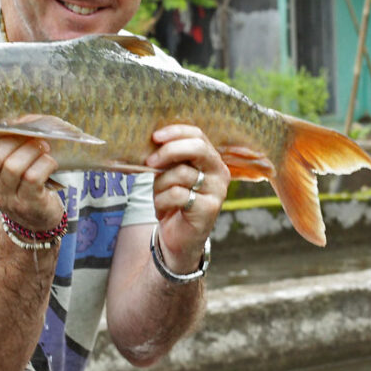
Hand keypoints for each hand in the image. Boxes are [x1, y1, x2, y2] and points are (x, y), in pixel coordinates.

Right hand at [0, 124, 63, 231]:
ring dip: (32, 151)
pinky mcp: (26, 204)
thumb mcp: (10, 162)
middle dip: (16, 141)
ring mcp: (5, 197)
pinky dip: (44, 164)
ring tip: (44, 148)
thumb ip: (9, 141)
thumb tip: (20, 122)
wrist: (38, 217)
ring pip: (13, 166)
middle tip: (33, 138)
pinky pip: (32, 177)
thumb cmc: (24, 182)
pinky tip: (50, 163)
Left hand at [144, 124, 228, 273]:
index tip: (155, 136)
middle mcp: (219, 172)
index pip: (197, 135)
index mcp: (211, 159)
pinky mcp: (209, 208)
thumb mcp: (170, 174)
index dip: (176, 132)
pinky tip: (162, 209)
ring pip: (180, 173)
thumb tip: (154, 141)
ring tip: (159, 196)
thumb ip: (169, 158)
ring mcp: (217, 190)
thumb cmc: (173, 201)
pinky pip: (177, 194)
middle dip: (169, 152)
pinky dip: (161, 200)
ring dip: (160, 185)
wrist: (178, 239)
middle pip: (196, 148)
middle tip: (150, 161)